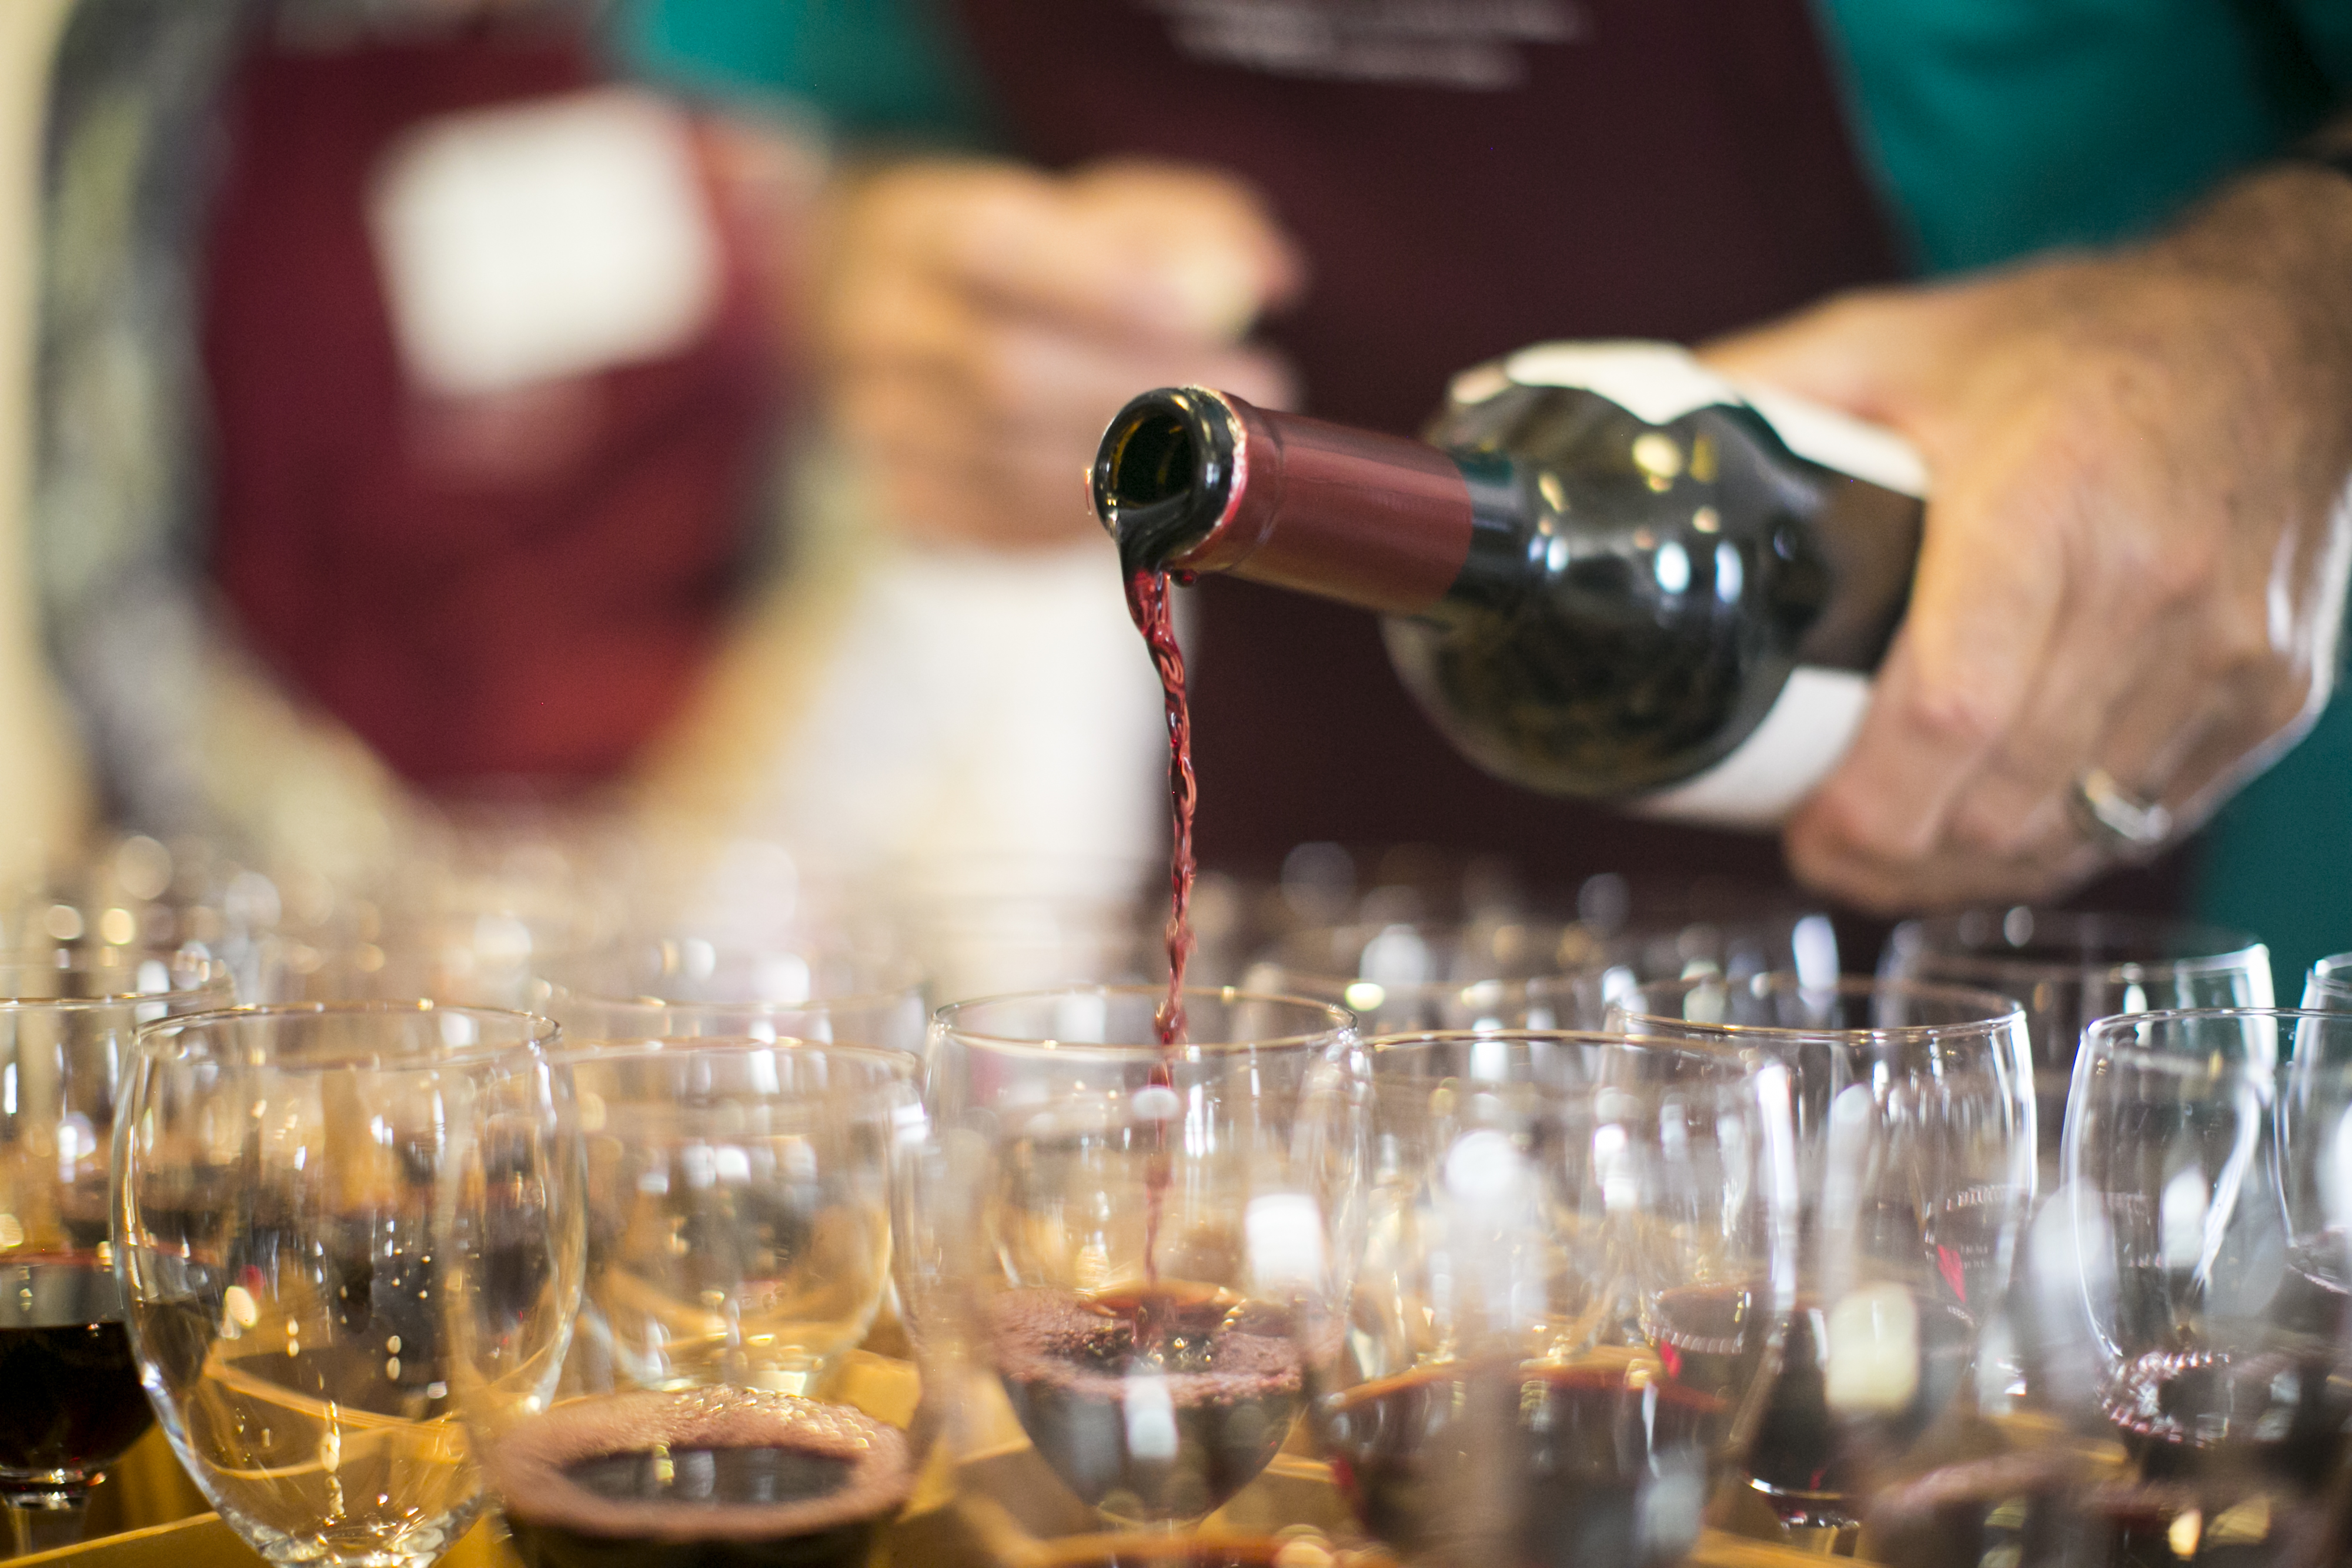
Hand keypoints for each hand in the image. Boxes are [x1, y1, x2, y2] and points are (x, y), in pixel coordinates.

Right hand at [816, 158, 1305, 545]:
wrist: (896, 309)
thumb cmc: (1033, 255)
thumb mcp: (1099, 211)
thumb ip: (1188, 230)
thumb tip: (1269, 278)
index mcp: (922, 229)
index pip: (997, 252)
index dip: (1099, 288)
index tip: (1201, 311)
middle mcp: (882, 328)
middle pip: (1005, 373)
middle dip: (1144, 391)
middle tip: (1258, 385)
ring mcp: (879, 427)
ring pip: (1007, 462)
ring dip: (1135, 465)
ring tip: (1224, 445)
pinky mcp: (902, 505)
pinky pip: (1001, 528)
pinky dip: (1090, 519)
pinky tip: (1157, 497)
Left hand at [1702, 168, 2351, 912]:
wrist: (2286, 328)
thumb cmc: (2083, 339)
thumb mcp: (1901, 343)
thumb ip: (1766, 392)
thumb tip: (1638, 454)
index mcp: (2044, 505)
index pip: (1950, 714)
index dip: (1866, 808)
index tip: (1804, 832)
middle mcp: (2150, 589)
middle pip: (2001, 799)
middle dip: (1895, 855)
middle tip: (1825, 847)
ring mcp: (2225, 653)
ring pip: (2071, 832)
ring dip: (1967, 866)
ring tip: (1893, 851)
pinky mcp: (2269, 695)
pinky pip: (2143, 819)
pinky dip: (2057, 846)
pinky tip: (1992, 832)